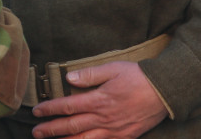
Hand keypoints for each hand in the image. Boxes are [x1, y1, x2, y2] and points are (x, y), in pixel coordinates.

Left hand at [31, 61, 167, 138]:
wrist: (164, 92)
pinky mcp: (123, 138)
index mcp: (99, 100)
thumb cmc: (138, 77)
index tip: (37, 111)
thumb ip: (90, 75)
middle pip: (71, 127)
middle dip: (51, 130)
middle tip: (36, 132)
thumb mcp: (113, 68)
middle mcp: (103, 118)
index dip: (50, 109)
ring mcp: (113, 131)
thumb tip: (69, 78)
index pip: (68, 106)